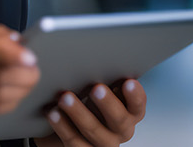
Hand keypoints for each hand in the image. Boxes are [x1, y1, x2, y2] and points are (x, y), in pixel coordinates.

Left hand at [32, 78, 146, 146]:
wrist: (72, 123)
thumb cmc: (90, 97)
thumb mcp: (101, 86)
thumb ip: (106, 76)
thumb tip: (99, 55)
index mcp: (131, 112)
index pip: (138, 105)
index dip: (135, 96)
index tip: (128, 81)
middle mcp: (121, 130)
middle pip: (120, 120)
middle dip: (107, 104)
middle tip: (96, 88)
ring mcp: (103, 143)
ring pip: (94, 132)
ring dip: (79, 114)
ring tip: (65, 98)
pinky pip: (74, 142)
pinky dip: (63, 126)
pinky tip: (53, 113)